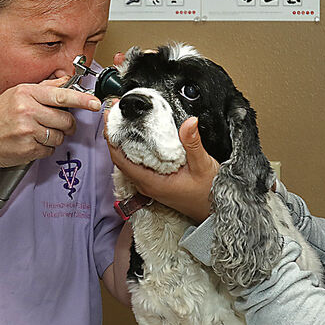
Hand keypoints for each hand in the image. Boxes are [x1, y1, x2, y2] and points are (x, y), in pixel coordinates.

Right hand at [0, 76, 102, 170]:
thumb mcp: (16, 95)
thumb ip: (43, 89)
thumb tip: (65, 81)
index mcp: (25, 93)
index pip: (61, 95)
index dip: (82, 100)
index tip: (95, 103)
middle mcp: (26, 110)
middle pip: (65, 119)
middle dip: (67, 125)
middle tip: (60, 125)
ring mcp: (27, 130)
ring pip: (60, 136)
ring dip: (54, 138)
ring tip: (39, 134)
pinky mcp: (27, 148)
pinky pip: (50, 150)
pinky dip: (44, 149)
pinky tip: (31, 143)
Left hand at [105, 113, 219, 223]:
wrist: (213, 212)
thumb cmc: (207, 195)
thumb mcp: (203, 166)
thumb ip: (193, 144)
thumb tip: (189, 122)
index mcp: (151, 182)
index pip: (120, 158)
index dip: (112, 137)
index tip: (111, 117)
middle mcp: (146, 184)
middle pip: (120, 157)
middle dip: (116, 134)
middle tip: (116, 112)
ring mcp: (149, 183)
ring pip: (128, 160)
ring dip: (124, 140)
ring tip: (124, 119)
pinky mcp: (155, 182)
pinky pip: (138, 163)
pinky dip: (134, 148)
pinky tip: (139, 136)